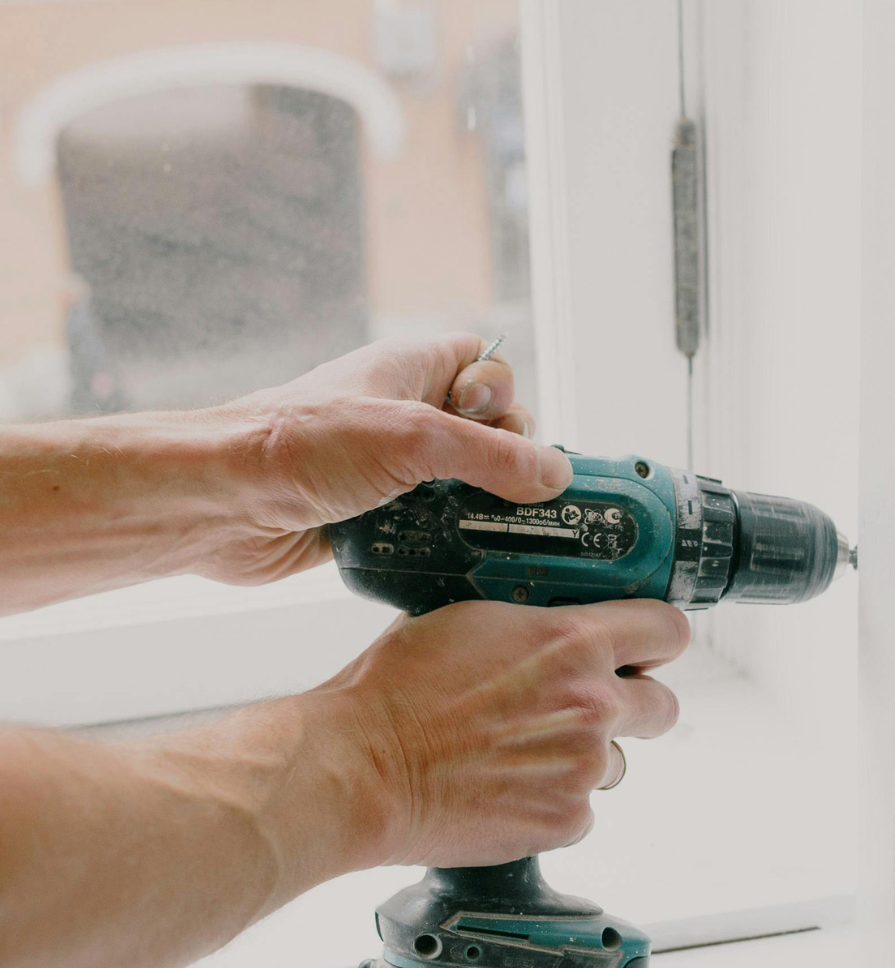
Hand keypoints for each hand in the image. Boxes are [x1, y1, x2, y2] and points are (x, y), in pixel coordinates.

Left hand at [203, 333, 573, 584]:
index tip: (493, 430)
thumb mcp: (413, 439)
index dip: (503, 397)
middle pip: (483, 433)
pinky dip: (443, 540)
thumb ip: (492, 455)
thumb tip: (555, 474)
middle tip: (483, 489)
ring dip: (472, 509)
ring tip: (474, 530)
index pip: (486, 366)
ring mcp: (384, 467)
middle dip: (498, 464)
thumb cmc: (301, 446)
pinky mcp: (369, 515)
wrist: (221, 503)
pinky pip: (428, 525)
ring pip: (457, 485)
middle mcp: (400, 413)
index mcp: (410, 369)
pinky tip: (447, 554)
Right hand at [321, 597, 689, 868]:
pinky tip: (504, 791)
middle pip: (662, 706)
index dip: (657, 641)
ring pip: (614, 762)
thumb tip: (544, 631)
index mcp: (572, 641)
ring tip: (518, 758)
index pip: (666, 630)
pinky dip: (551, 803)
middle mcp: (593, 703)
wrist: (362, 768)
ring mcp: (583, 766)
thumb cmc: (395, 691)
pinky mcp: (565, 820)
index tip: (646, 650)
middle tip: (587, 711)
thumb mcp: (466, 622)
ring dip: (581, 759)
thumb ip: (527, 627)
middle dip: (632, 707)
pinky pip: (581, 810)